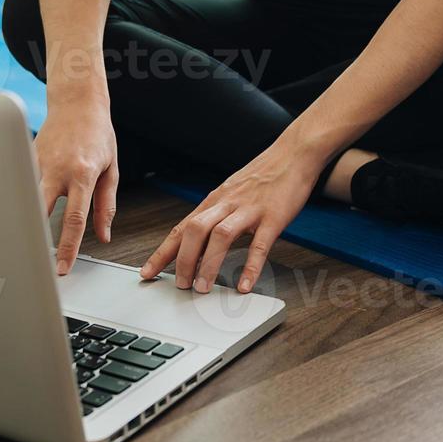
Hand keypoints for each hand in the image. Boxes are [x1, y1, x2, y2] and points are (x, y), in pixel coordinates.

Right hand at [34, 93, 117, 273]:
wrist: (77, 102)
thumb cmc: (97, 135)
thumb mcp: (110, 170)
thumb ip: (106, 205)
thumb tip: (103, 236)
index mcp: (83, 174)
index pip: (74, 219)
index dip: (67, 247)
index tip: (62, 268)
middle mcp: (58, 169)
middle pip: (40, 210)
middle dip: (35, 238)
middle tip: (33, 262)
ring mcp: (38, 161)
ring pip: (25, 197)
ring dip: (22, 219)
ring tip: (17, 242)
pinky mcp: (26, 156)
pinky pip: (21, 182)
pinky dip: (18, 197)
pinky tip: (13, 211)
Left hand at [140, 142, 318, 293]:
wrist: (294, 153)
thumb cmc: (264, 175)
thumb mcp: (233, 192)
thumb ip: (217, 215)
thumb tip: (200, 243)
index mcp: (215, 200)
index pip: (181, 228)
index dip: (163, 252)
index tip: (147, 272)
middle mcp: (227, 203)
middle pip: (194, 230)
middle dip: (183, 260)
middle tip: (180, 285)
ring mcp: (250, 209)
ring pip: (221, 236)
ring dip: (209, 264)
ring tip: (203, 288)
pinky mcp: (273, 216)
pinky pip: (260, 244)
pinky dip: (250, 267)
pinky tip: (244, 284)